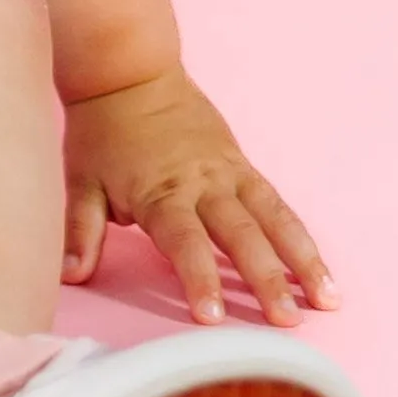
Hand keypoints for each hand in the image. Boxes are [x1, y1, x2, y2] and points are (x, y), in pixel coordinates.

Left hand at [64, 70, 335, 325]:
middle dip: (266, 280)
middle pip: (241, 236)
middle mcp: (203, 185)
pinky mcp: (244, 167)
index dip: (199, 278)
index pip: (183, 243)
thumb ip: (80, 231)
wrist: (131, 74)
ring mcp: (230, 175)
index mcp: (160, 193)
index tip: (212, 316)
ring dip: (302, 261)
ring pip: (274, 221)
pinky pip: (279, 205)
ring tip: (327, 301)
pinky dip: (301, 238)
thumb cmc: (102, 133)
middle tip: (286, 322)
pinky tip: (320, 271)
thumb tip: (70, 274)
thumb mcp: (81, 180)